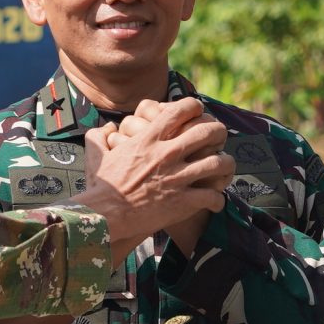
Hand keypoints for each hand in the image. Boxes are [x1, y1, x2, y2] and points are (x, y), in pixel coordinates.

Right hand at [72, 97, 232, 248]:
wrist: (105, 216)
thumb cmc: (101, 187)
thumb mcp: (96, 153)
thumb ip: (100, 135)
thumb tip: (109, 128)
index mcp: (149, 138)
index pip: (181, 109)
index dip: (195, 107)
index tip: (198, 113)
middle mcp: (167, 154)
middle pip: (207, 131)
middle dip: (219, 131)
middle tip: (220, 136)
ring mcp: (177, 178)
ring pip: (218, 163)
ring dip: (227, 164)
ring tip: (226, 167)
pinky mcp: (183, 202)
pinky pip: (212, 196)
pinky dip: (218, 199)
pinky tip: (216, 201)